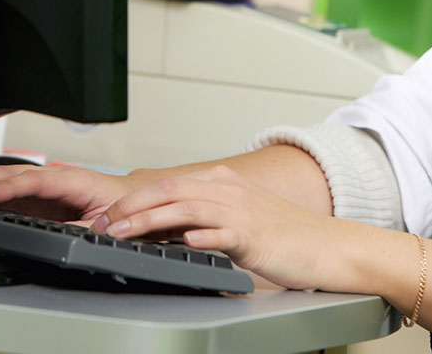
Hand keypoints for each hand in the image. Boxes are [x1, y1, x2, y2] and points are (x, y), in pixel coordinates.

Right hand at [0, 163, 145, 221]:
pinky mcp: (32, 197)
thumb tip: (68, 233)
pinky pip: (0, 188)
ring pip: (0, 179)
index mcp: (72, 180)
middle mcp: (51, 178)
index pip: (33, 181)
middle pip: (8, 176)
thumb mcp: (108, 222)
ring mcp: (39, 187)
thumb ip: (84, 228)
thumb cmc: (120, 207)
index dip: (7, 188)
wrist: (128, 199)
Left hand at [96, 165, 370, 290]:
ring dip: (149, 220)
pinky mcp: (254, 236)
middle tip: (102, 223)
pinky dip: (199, 235)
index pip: (167, 185)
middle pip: (169, 190)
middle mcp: (229, 191)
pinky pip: (222, 232)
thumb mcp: (238, 221)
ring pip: (186, 207)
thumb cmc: (286, 237)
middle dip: (130, 206)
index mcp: (223, 184)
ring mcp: (242, 212)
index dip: (133, 199)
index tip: (107, 216)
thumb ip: (204, 220)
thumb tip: (165, 230)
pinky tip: (182, 242)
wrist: (328, 247)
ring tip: (124, 233)